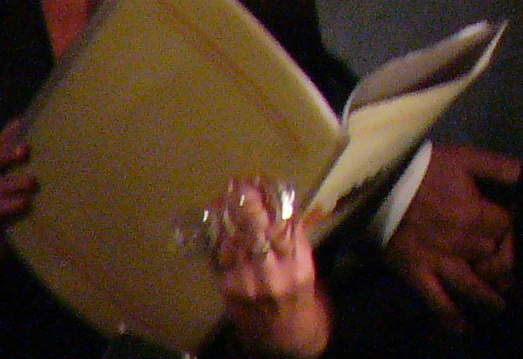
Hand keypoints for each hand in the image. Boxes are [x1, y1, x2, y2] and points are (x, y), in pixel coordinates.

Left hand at [211, 177, 330, 357]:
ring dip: (226, 216)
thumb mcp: (306, 267)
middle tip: (236, 183)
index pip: (282, 224)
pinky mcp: (228, 291)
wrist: (286, 342)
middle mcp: (273, 273)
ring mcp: (247, 283)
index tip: (258, 181)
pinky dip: (217, 237)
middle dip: (244, 204)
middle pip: (256, 230)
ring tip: (222, 196)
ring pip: (233, 240)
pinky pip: (220, 257)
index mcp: (299, 264)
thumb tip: (277, 204)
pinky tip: (215, 223)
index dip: (268, 201)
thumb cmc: (302, 299)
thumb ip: (293, 239)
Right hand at [383, 143, 519, 333]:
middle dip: (507, 267)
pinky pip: (436, 302)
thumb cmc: (425, 167)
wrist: (377, 180)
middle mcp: (463, 243)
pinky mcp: (416, 274)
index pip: (511, 230)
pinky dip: (451, 318)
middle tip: (517, 274)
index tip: (522, 233)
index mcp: (478, 214)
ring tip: (500, 305)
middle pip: (496, 262)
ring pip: (473, 289)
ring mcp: (439, 262)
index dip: (518, 231)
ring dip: (490, 299)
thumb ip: (501, 168)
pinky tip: (464, 329)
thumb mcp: (467, 158)